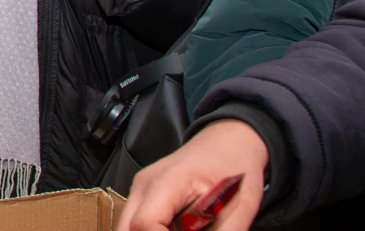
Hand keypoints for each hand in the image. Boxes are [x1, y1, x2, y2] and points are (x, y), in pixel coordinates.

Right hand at [119, 120, 267, 230]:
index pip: (144, 224)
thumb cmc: (235, 168)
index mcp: (166, 183)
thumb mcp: (239, 210)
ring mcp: (141, 189)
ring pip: (127, 228)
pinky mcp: (144, 195)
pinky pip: (137, 224)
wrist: (229, 143)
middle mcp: (145, 185)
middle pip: (126, 229)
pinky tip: (174, 230)